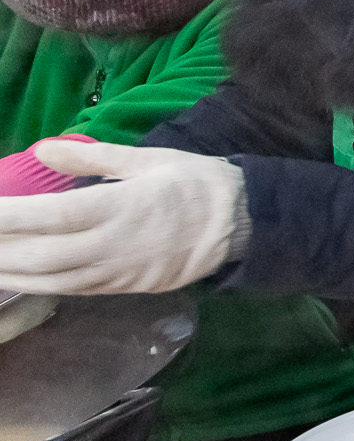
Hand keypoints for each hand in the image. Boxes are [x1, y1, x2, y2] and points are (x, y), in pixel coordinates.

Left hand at [0, 139, 242, 292]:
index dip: (7, 217)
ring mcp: (117, 272)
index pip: (48, 215)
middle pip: (40, 255)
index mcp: (118, 207)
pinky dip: (37, 285)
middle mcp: (112, 245)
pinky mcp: (123, 288)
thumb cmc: (195, 183)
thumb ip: (91, 158)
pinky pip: (71, 289)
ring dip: (11, 273)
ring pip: (51, 280)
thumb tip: (41, 151)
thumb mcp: (148, 159)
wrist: (242, 225)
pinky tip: (17, 276)